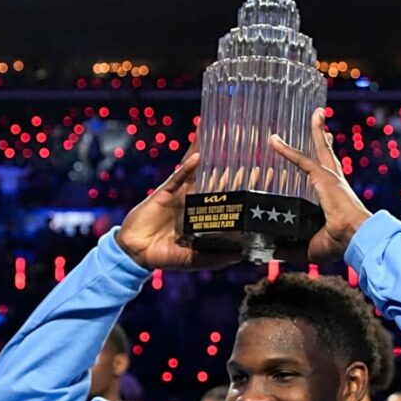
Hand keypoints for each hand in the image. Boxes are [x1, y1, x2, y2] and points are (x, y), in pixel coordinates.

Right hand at [116, 148, 242, 271]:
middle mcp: (195, 202)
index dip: (245, 187)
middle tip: (252, 152)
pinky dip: (187, 167)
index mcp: (205, 216)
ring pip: (199, 172)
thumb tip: (243, 256)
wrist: (137, 253)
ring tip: (223, 140)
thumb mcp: (195, 260)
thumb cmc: (166, 256)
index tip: (264, 176)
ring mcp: (180, 195)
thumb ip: (217, 258)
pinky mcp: (165, 193)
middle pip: (217, 180)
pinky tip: (198, 157)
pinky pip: (177, 177)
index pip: (229, 198)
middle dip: (233, 169)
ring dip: (209, 157)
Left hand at [269, 108, 373, 263]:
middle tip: (323, 124)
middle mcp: (336, 183)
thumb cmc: (340, 244)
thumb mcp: (311, 246)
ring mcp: (331, 178)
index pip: (330, 177)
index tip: (325, 153)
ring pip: (320, 149)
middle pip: (329, 155)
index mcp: (336, 198)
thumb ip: (292, 246)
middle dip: (325, 138)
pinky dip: (285, 150)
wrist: (355, 236)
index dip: (325, 165)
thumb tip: (275, 252)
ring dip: (317, 130)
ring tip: (317, 112)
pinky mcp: (324, 177)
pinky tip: (273, 140)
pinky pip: (301, 159)